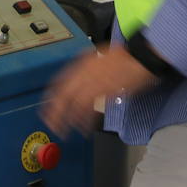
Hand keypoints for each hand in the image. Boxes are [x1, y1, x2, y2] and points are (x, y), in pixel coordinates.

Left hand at [39, 43, 157, 137]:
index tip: (46, 108)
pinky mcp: (104, 92)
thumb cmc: (124, 57)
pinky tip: (82, 129)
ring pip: (73, 104)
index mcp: (81, 63)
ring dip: (66, 119)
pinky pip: (89, 109)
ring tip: (63, 131)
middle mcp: (83, 72)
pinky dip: (83, 121)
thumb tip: (79, 81)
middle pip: (62, 95)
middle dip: (54, 112)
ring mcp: (94, 81)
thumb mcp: (99, 58)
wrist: (140, 56)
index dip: (50, 97)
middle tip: (51, 123)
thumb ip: (86, 70)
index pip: (58, 82)